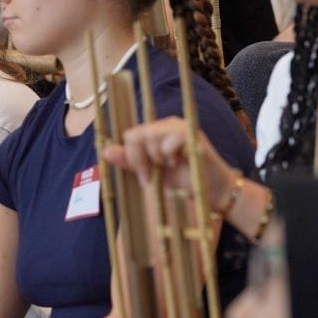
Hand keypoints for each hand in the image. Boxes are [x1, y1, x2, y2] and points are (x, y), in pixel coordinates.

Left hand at [104, 117, 237, 212]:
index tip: (142, 175)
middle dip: (140, 160)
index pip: (129, 135)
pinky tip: (178, 162)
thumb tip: (106, 151)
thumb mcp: (151, 173)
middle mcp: (165, 125)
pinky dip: (169, 155)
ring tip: (169, 167)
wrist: (211, 192)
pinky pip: (168, 140)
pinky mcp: (190, 133)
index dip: (131, 157)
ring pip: (149, 136)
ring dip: (156, 158)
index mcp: (154, 132)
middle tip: (152, 176)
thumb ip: (129, 162)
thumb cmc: (183, 181)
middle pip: (135, 134)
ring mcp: (178, 126)